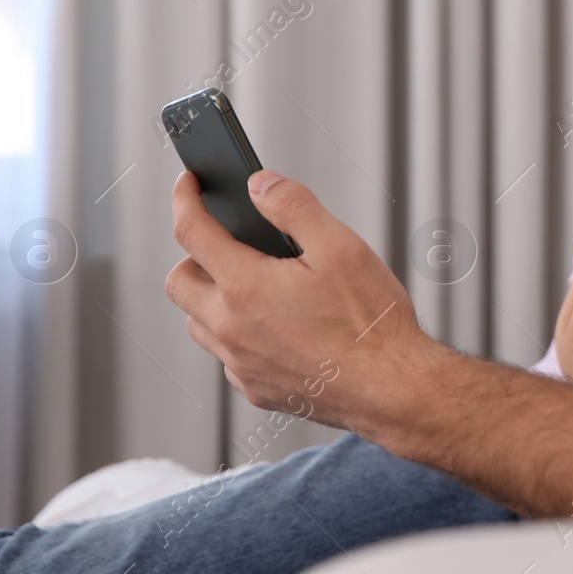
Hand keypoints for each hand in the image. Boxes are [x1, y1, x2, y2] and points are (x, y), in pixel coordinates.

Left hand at [164, 169, 432, 434]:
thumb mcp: (341, 246)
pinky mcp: (256, 390)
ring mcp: (241, 365)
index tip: (189, 183)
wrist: (392, 389)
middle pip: (180, 282)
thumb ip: (294, 207)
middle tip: (227, 239)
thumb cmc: (372, 321)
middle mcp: (232, 330)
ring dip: (211, 295)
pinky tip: (274, 323)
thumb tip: (260, 185)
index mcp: (246, 288)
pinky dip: (236, 333)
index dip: (186, 198)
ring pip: (198, 322)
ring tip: (253, 281)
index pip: (192, 232)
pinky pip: (227, 355)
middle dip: (194, 253)